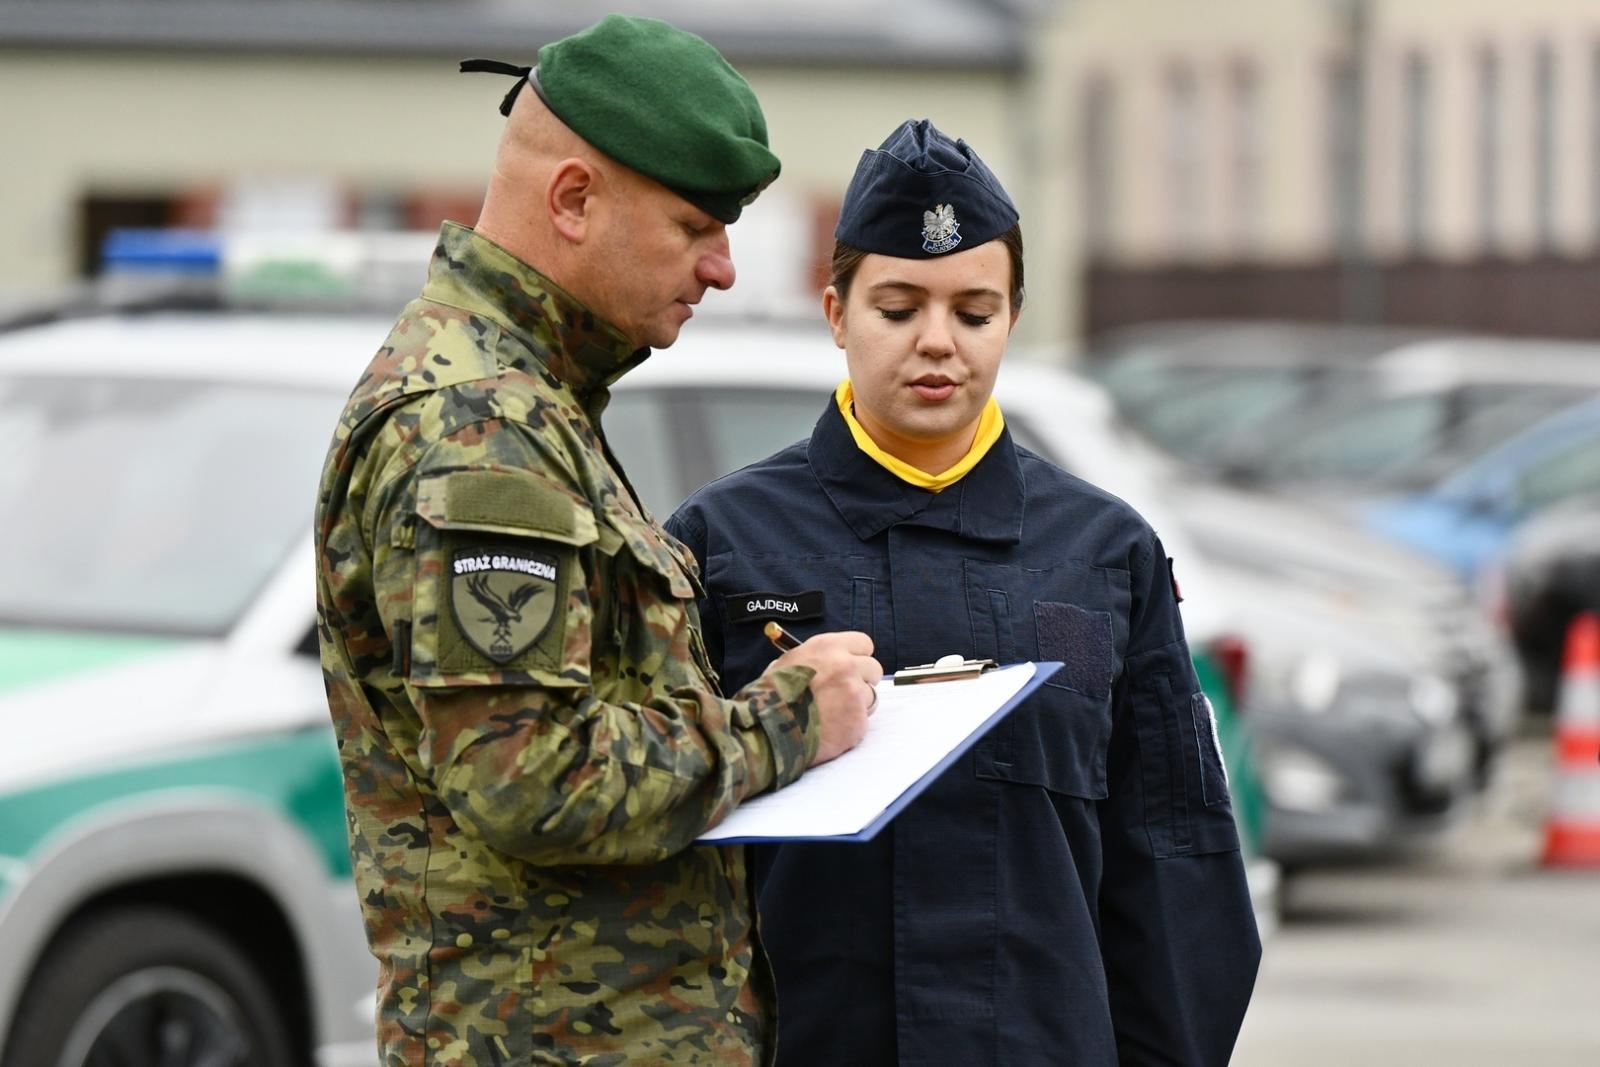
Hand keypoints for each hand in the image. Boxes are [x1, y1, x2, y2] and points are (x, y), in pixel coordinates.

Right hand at [773, 631, 881, 765]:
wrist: (768, 729)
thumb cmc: (771, 695)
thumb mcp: (787, 662)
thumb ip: (814, 659)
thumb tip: (824, 662)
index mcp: (828, 647)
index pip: (864, 643)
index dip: (858, 657)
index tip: (852, 667)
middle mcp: (846, 666)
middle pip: (873, 669)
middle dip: (862, 681)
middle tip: (844, 694)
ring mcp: (855, 693)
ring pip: (870, 697)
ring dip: (856, 705)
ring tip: (831, 715)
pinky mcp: (858, 721)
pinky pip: (862, 722)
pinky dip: (849, 727)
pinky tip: (829, 730)